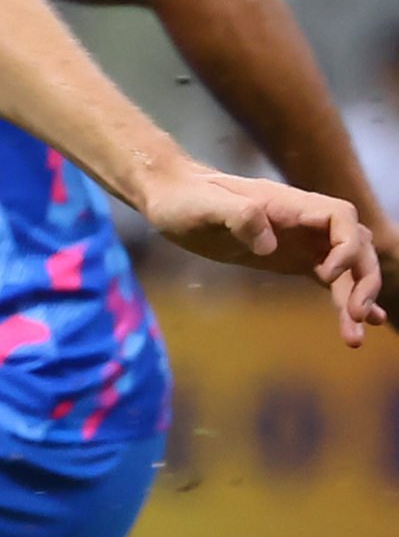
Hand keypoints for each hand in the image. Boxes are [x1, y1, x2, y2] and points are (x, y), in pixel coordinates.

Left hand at [135, 162, 382, 342]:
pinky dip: (344, 298)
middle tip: (357, 315)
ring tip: (355, 338)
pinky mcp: (291, 259)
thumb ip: (238, 216)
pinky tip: (356, 323)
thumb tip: (268, 244)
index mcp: (289, 205)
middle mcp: (304, 222)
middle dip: (363, 280)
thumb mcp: (204, 206)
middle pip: (356, 246)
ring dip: (357, 298)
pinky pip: (329, 278)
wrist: (171, 198)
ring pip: (347, 267)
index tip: (325, 274)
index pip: (341, 219)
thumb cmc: (185, 198)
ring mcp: (301, 241)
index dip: (345, 246)